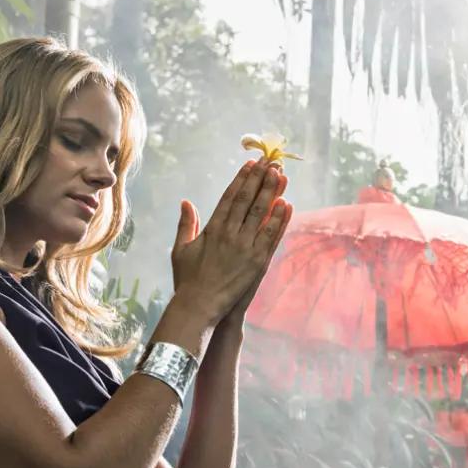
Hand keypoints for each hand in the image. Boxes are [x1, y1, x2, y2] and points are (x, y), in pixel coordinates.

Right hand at [171, 160, 293, 324]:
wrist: (199, 307)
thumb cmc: (187, 280)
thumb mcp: (180, 249)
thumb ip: (185, 224)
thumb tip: (186, 202)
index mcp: (212, 228)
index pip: (230, 196)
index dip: (242, 178)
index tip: (251, 163)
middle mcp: (230, 233)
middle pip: (249, 199)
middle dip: (260, 178)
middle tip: (270, 161)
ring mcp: (245, 247)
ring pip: (262, 213)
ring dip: (273, 192)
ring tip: (281, 174)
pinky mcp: (258, 261)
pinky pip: (272, 236)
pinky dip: (280, 219)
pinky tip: (287, 203)